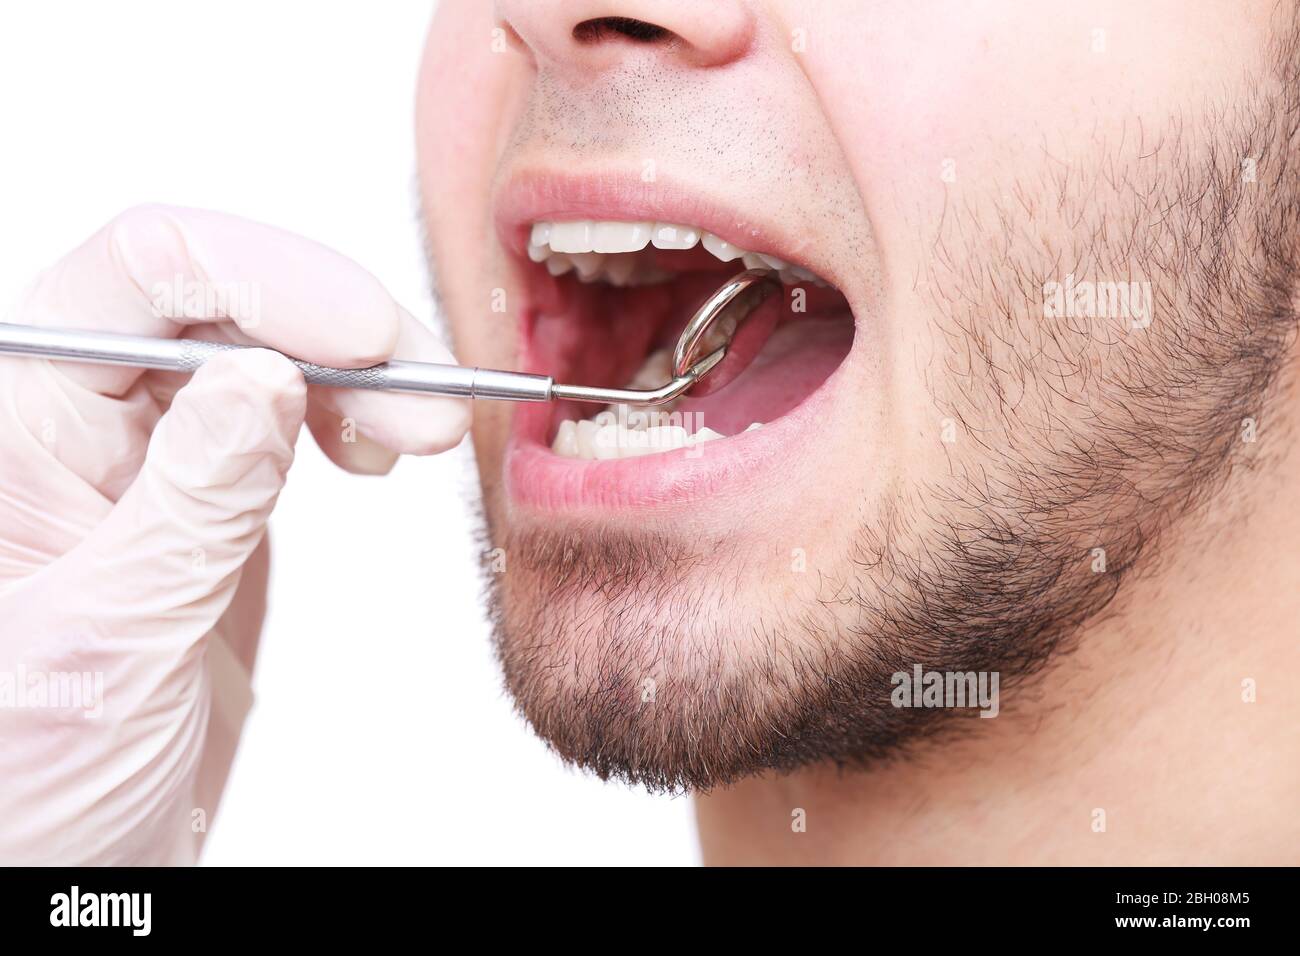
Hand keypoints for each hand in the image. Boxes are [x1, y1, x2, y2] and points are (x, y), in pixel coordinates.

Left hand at [0, 205, 468, 863]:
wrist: (71, 875)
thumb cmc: (25, 788)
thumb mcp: (106, 643)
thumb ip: (189, 501)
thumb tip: (263, 373)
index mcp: (15, 429)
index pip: (136, 277)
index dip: (265, 279)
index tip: (368, 336)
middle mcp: (80, 423)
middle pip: (219, 298)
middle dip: (338, 330)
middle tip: (428, 403)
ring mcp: (154, 461)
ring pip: (267, 347)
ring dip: (363, 370)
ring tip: (424, 430)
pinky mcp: (214, 505)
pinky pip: (291, 416)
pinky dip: (355, 413)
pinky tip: (380, 446)